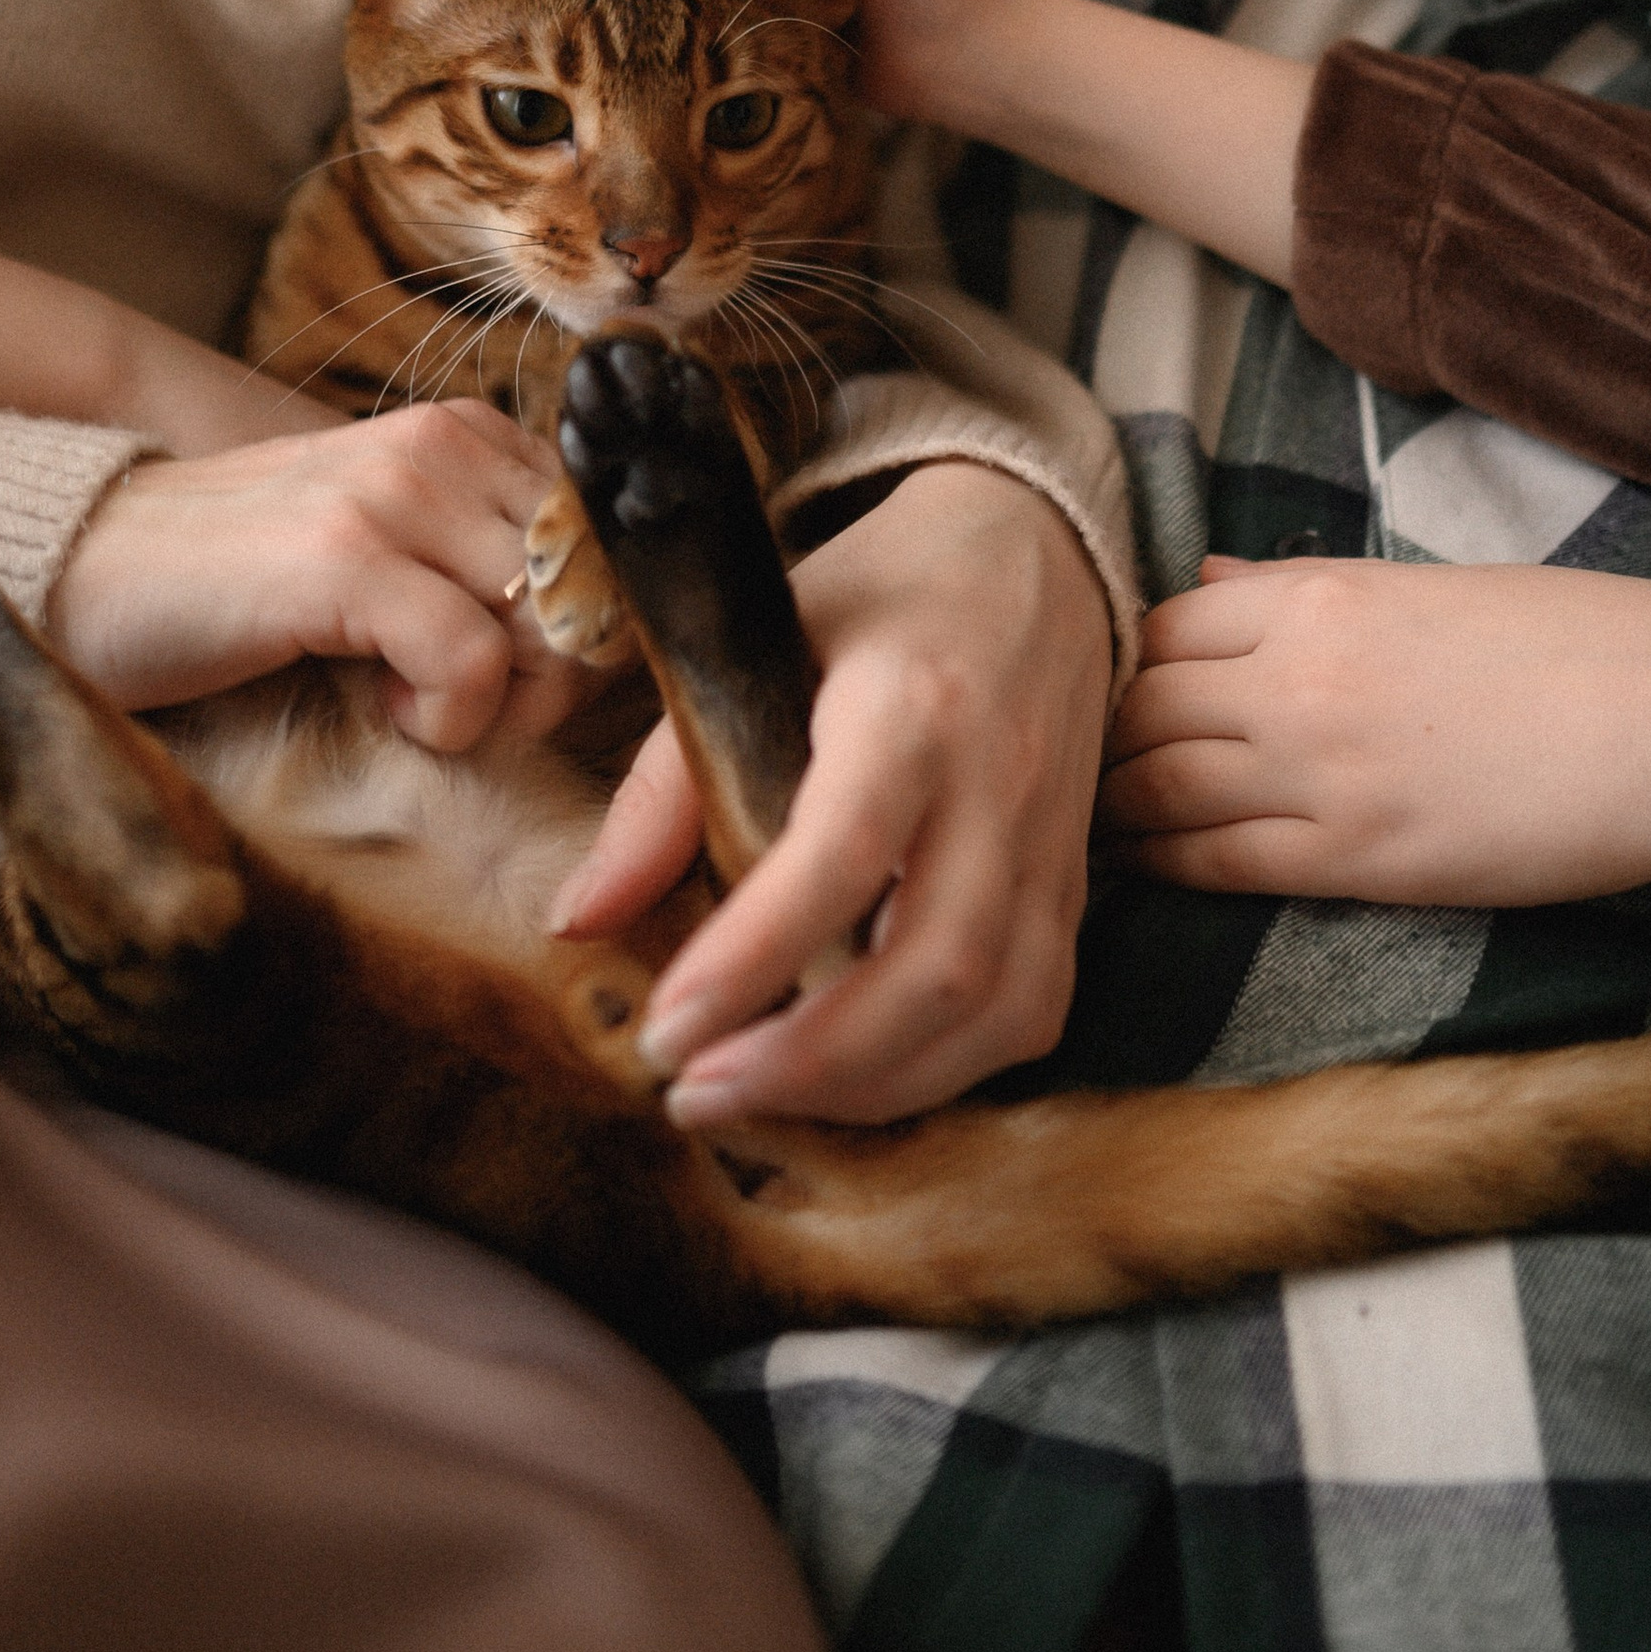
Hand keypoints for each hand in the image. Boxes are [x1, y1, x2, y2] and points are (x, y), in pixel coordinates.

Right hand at [46, 403, 577, 743]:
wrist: (89, 570)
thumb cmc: (248, 582)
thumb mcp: (389, 551)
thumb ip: (487, 563)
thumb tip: (604, 640)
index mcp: (467, 434)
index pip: (612, 543)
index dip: (586, 635)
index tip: (511, 676)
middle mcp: (442, 443)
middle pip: (597, 590)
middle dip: (554, 680)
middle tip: (465, 704)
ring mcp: (392, 493)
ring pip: (551, 627)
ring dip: (500, 703)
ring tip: (413, 698)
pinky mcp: (343, 557)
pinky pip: (472, 663)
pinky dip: (446, 718)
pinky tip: (381, 706)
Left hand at [556, 463, 1108, 1122]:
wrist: (1033, 554)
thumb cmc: (878, 597)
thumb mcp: (753, 645)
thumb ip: (665, 786)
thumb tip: (577, 921)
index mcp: (910, 704)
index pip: (842, 850)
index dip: (754, 955)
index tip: (668, 1030)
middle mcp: (997, 782)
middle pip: (938, 962)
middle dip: (813, 1059)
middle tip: (696, 1092)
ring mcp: (1050, 842)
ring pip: (998, 1009)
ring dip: (877, 1086)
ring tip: (761, 1097)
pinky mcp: (1073, 886)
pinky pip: (1032, 1012)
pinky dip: (946, 1070)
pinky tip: (856, 1077)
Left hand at [1099, 555, 1650, 903]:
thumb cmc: (1581, 643)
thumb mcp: (1433, 588)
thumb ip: (1305, 592)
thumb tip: (1210, 582)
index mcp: (1323, 594)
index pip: (1163, 622)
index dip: (1123, 659)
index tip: (1104, 688)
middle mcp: (1301, 677)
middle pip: (1141, 704)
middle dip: (1096, 734)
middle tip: (1066, 765)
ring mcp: (1322, 772)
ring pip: (1159, 786)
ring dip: (1109, 805)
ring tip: (1075, 824)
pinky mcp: (1357, 858)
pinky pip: (1217, 862)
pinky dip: (1161, 864)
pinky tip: (1130, 870)